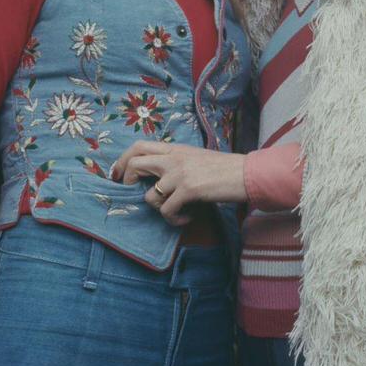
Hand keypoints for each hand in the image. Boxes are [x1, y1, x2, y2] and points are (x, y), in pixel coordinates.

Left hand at [112, 142, 247, 221]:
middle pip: (135, 163)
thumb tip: (158, 179)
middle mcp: (174, 158)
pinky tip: (187, 217)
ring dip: (158, 209)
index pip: (139, 146)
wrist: (247, 174)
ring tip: (175, 212)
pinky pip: (167, 211)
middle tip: (131, 194)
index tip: (118, 175)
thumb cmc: (225, 169)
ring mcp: (180, 173)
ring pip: (149, 195)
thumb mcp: (196, 158)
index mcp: (175, 149)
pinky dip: (174, 219)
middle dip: (126, 181)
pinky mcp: (189, 189)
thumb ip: (176, 163)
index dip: (122, 160)